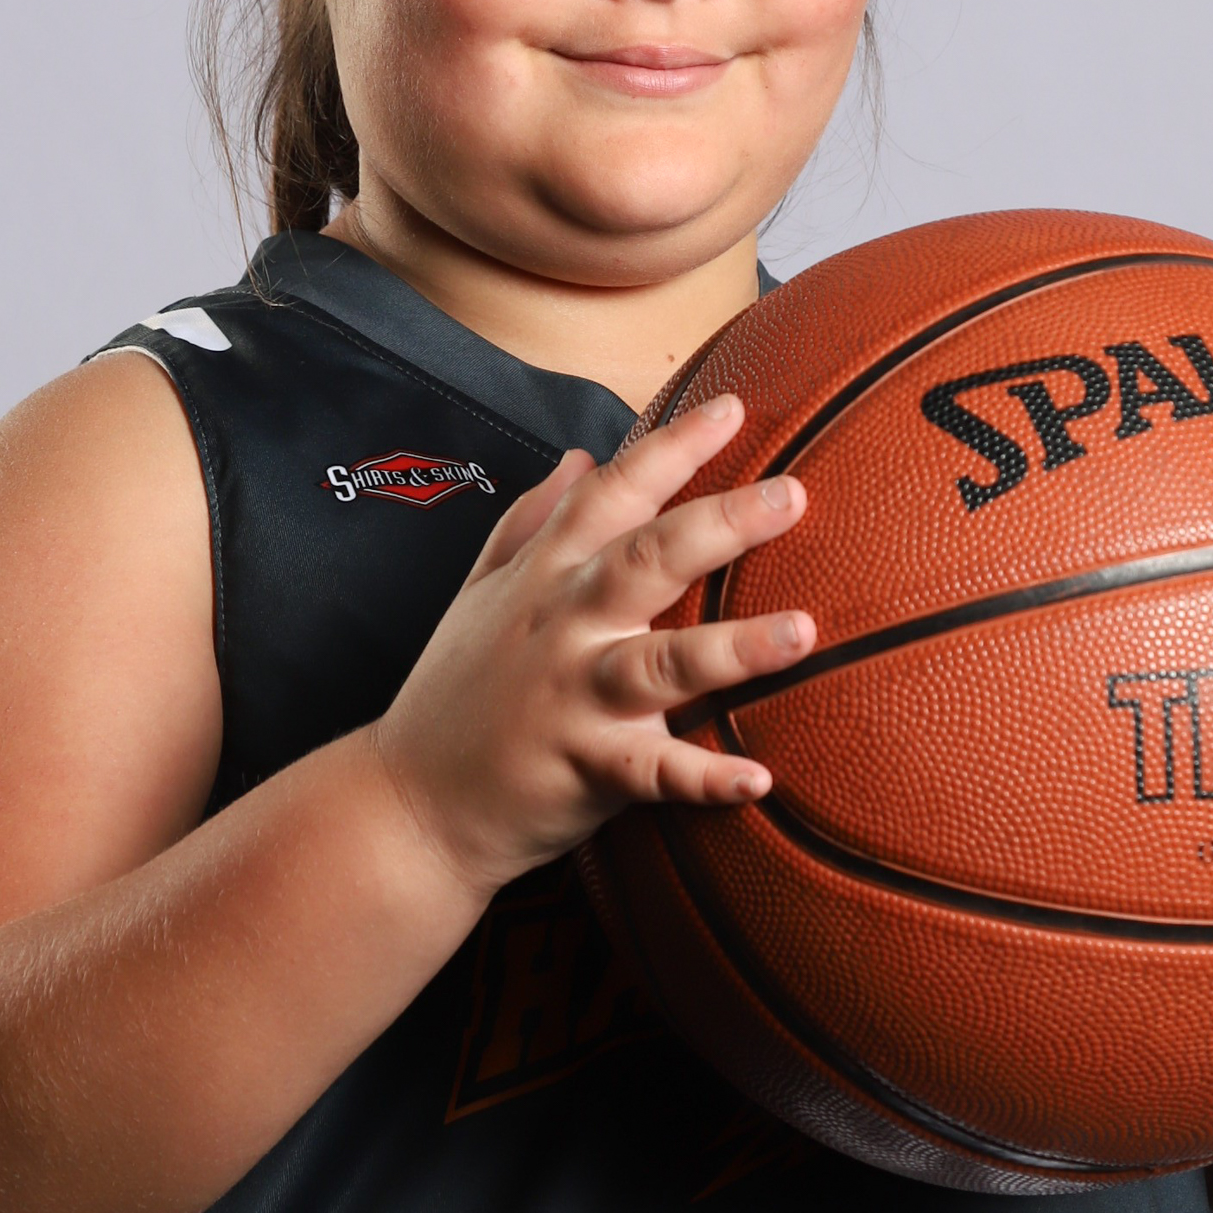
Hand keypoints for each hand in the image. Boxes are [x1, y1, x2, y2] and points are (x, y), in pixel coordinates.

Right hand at [371, 396, 811, 900]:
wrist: (408, 804)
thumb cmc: (454, 696)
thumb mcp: (480, 593)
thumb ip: (531, 521)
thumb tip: (579, 457)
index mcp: (544, 577)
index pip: (609, 494)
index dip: (669, 448)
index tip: (731, 408)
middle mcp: (562, 627)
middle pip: (645, 561)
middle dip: (719, 524)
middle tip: (791, 495)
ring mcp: (573, 698)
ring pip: (660, 664)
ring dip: (733, 648)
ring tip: (804, 631)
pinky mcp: (584, 769)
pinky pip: (653, 773)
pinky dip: (704, 779)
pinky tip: (758, 777)